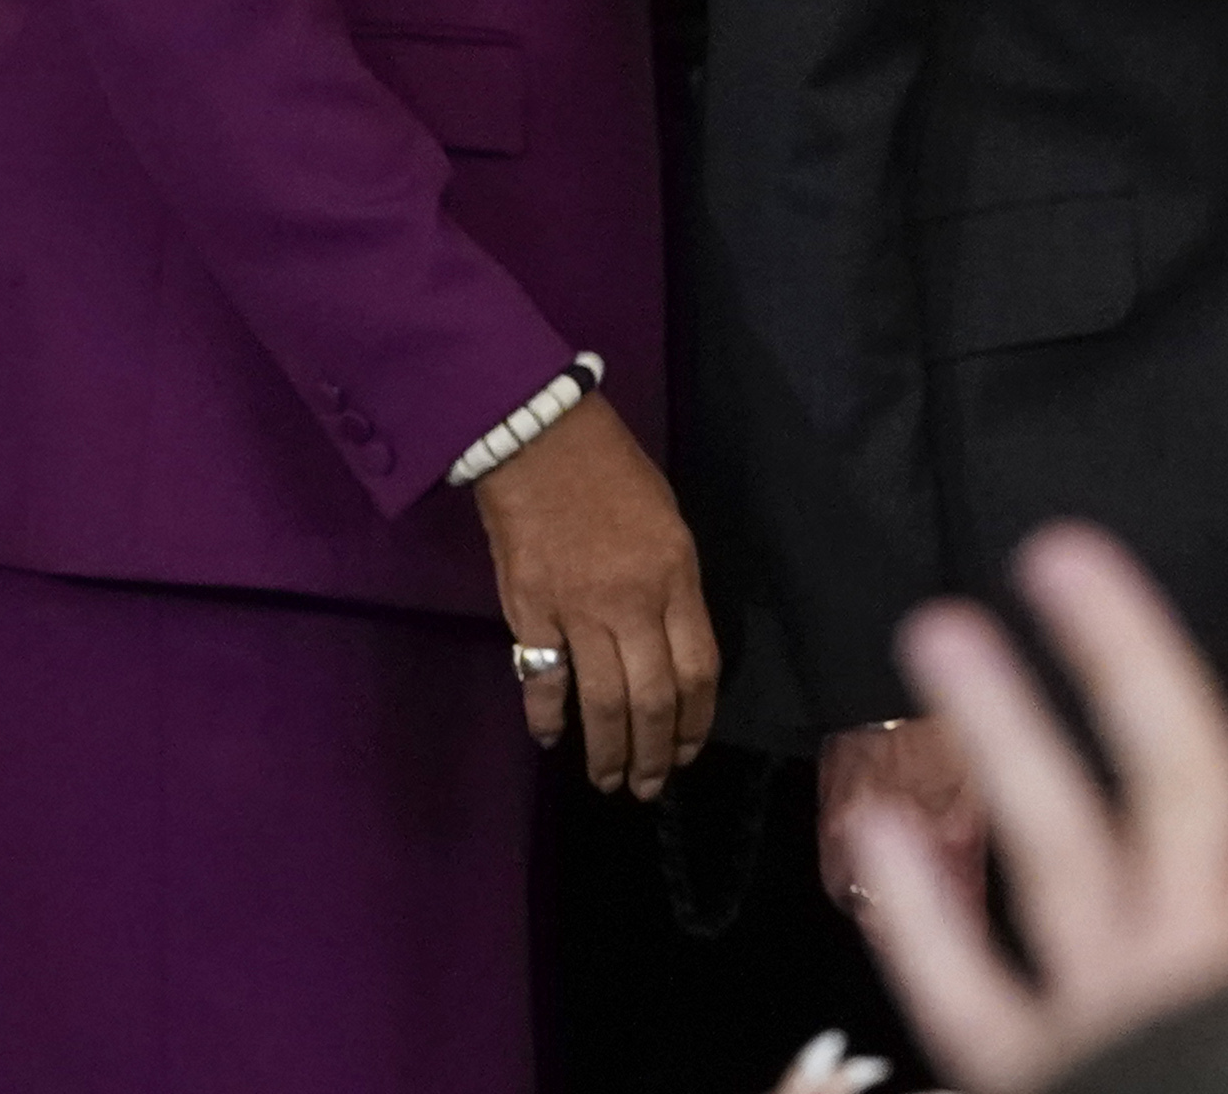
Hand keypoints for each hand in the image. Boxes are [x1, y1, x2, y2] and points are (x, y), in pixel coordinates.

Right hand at [473, 390, 721, 797]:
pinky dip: (547, 716)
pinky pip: (542, 679)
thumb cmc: (614, 475)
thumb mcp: (669, 525)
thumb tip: (671, 649)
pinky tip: (552, 739)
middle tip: (650, 785)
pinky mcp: (528, 612)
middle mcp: (633, 602)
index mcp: (676, 578)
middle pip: (652, 697)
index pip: (699, 669)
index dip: (697, 720)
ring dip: (608, 750)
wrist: (542, 441)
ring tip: (609, 781)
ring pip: (602, 701)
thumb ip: (673, 590)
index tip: (691, 749)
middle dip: (655, 752)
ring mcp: (578, 611)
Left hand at [842, 527, 1227, 1093]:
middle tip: (1058, 553)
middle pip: (1166, 779)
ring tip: (940, 635)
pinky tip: (878, 832)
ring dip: (999, 735)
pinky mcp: (1038, 1078)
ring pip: (1052, 849)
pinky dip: (918, 909)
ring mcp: (1112, 1016)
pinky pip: (964, 990)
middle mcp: (1208, 966)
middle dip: (1118, 655)